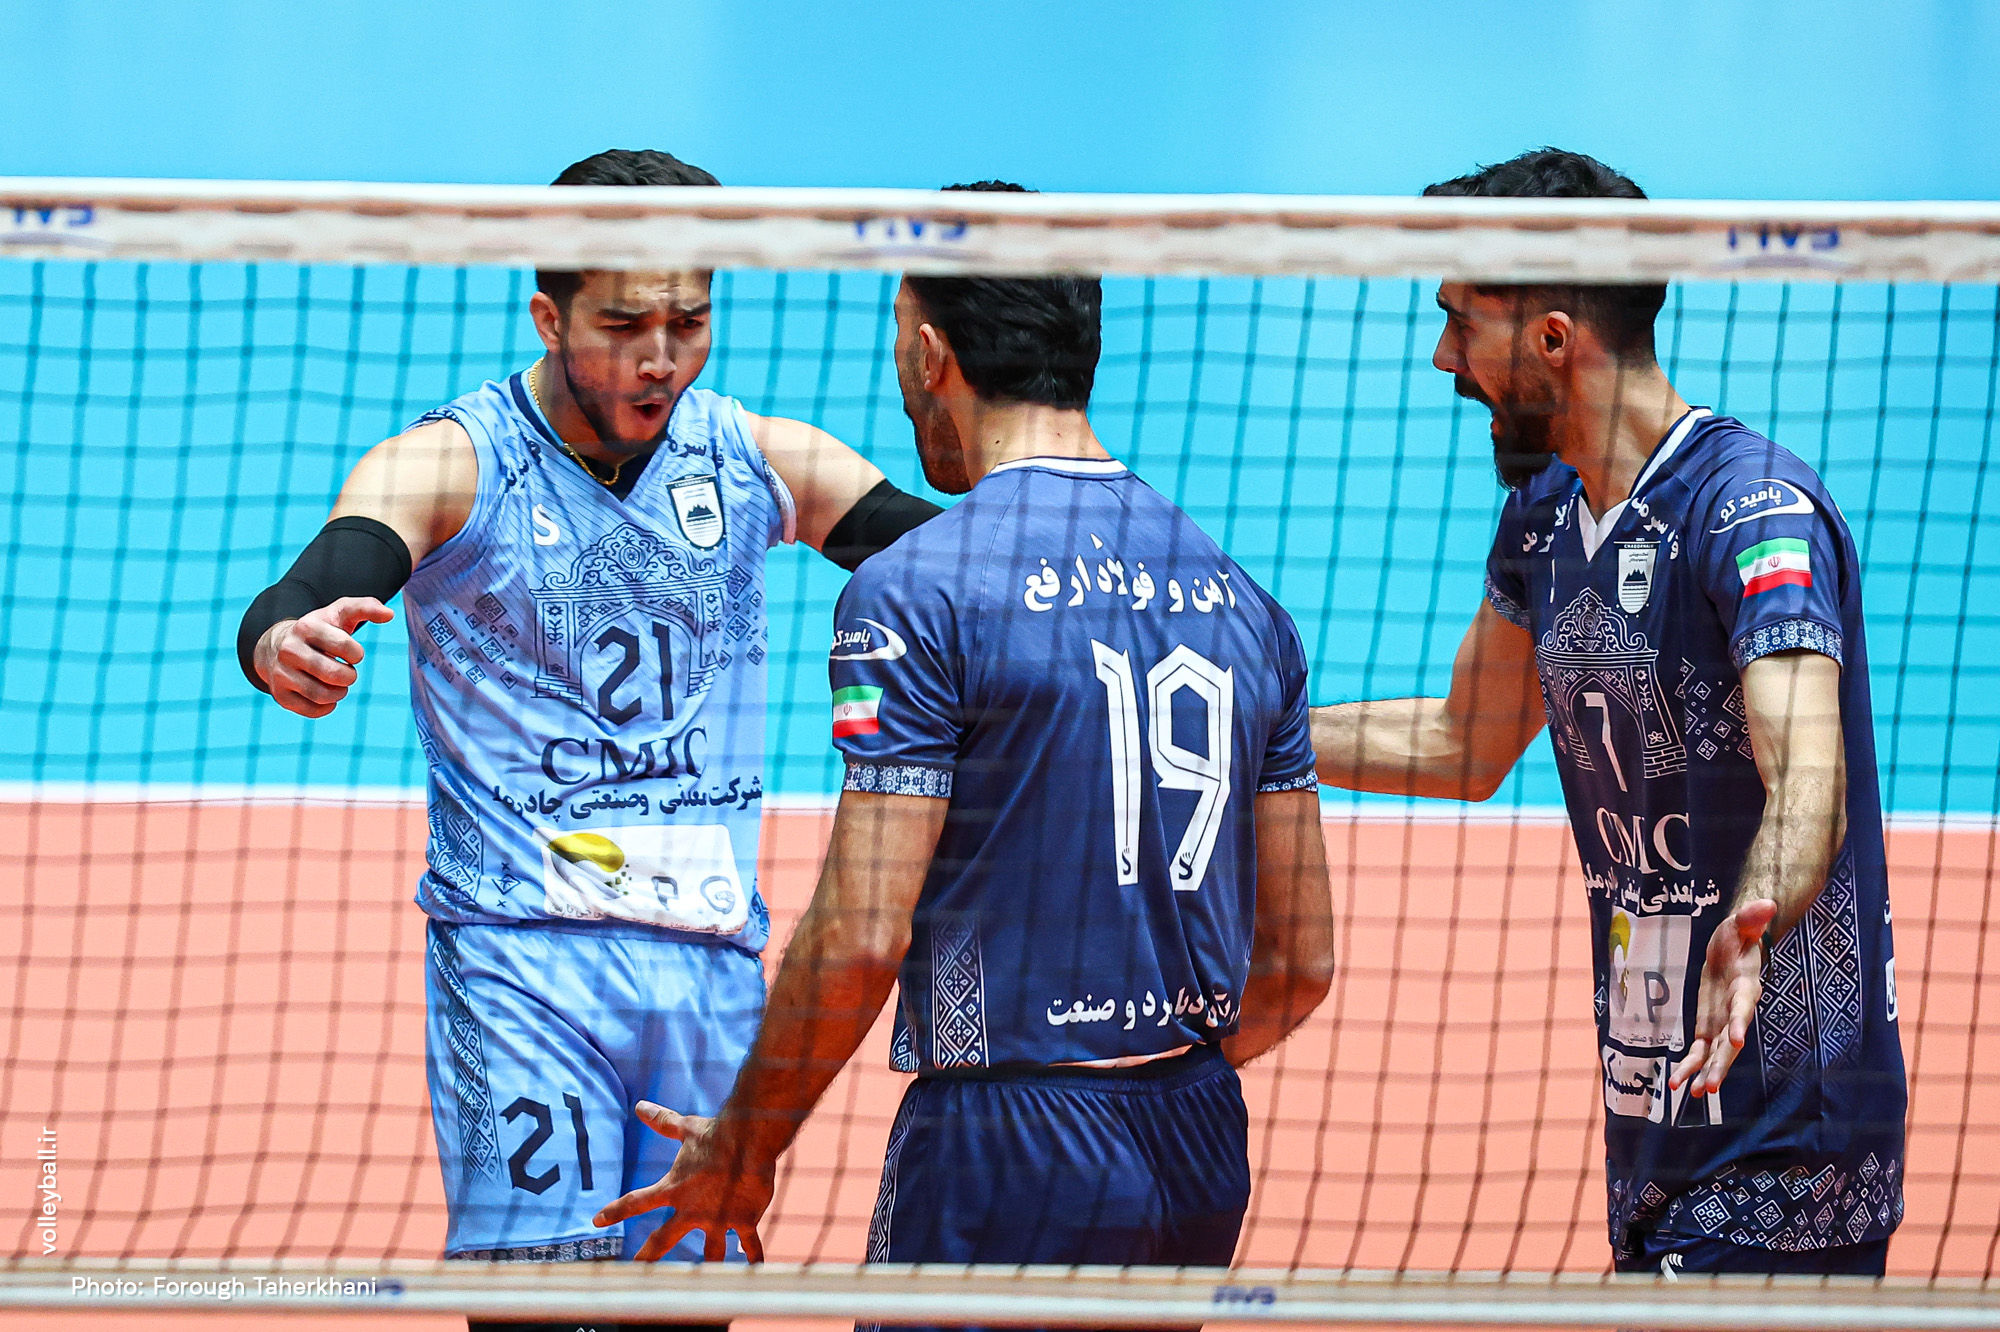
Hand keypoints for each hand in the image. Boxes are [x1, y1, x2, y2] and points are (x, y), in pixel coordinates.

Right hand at [256, 598, 393, 717]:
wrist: (277, 645)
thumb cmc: (319, 629)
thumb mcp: (339, 613)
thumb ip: (366, 607)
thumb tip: (389, 614)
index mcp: (306, 627)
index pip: (345, 646)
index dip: (356, 654)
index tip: (351, 653)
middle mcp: (289, 650)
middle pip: (334, 674)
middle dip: (349, 676)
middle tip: (346, 671)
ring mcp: (281, 673)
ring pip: (322, 695)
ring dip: (339, 692)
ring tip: (337, 683)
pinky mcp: (279, 695)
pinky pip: (312, 710)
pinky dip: (327, 706)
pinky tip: (324, 693)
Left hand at [593, 1101, 773, 1262]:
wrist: (747, 1141)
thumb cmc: (715, 1133)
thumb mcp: (685, 1128)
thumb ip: (663, 1121)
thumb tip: (640, 1106)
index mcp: (673, 1188)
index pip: (637, 1201)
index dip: (615, 1211)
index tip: (596, 1220)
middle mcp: (691, 1209)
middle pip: (664, 1239)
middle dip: (649, 1256)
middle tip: (638, 1269)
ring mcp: (717, 1218)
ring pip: (711, 1251)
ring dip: (709, 1265)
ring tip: (704, 1281)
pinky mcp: (742, 1220)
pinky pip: (749, 1243)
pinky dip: (753, 1256)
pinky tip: (755, 1270)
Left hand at [1670, 898, 1778, 1098]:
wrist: (1733, 947)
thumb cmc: (1739, 934)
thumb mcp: (1742, 922)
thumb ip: (1752, 917)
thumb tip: (1766, 904)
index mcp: (1745, 987)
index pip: (1742, 1007)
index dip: (1738, 1023)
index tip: (1733, 1042)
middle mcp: (1735, 1011)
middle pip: (1728, 1043)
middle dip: (1719, 1065)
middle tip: (1709, 1086)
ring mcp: (1721, 1022)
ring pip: (1713, 1054)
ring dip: (1704, 1073)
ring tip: (1693, 1095)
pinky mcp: (1707, 1027)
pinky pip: (1697, 1051)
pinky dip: (1688, 1066)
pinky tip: (1676, 1086)